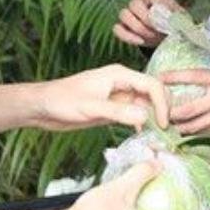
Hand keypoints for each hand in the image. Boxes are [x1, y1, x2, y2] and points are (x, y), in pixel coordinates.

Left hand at [32, 64, 169, 130]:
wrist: (42, 107)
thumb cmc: (61, 101)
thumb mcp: (90, 107)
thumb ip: (118, 112)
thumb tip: (145, 117)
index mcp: (120, 75)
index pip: (152, 85)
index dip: (162, 103)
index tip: (163, 123)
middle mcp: (123, 83)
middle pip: (154, 92)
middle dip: (163, 109)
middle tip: (167, 130)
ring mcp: (119, 96)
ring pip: (146, 104)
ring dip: (154, 117)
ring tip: (159, 135)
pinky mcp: (114, 108)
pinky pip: (135, 114)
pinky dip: (143, 123)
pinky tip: (143, 135)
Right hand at [113, 0, 183, 47]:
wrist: (168, 36)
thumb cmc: (174, 23)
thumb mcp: (180, 18)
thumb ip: (174, 16)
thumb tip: (167, 18)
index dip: (158, 8)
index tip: (166, 20)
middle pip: (134, 4)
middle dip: (146, 20)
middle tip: (158, 30)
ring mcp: (129, 11)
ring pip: (123, 14)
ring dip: (138, 28)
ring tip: (152, 37)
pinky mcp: (123, 26)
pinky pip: (117, 28)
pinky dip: (128, 36)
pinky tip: (141, 41)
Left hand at [161, 58, 209, 133]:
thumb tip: (202, 53)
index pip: (194, 77)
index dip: (174, 77)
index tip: (160, 77)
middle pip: (188, 110)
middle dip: (170, 111)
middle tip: (159, 109)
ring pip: (194, 126)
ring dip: (178, 125)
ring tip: (167, 123)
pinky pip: (205, 131)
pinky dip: (193, 131)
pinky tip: (184, 129)